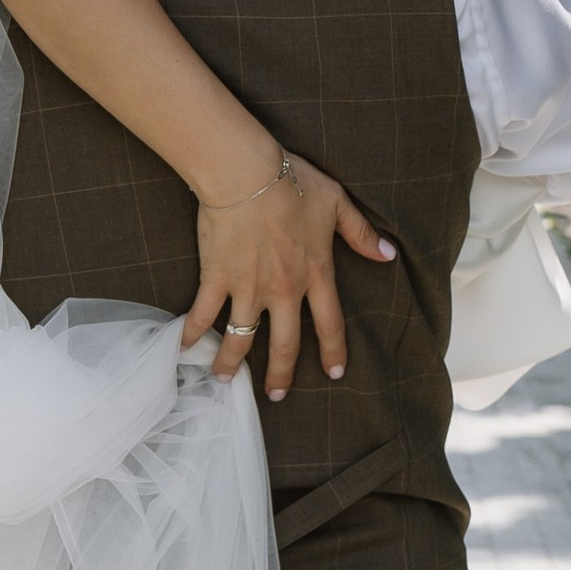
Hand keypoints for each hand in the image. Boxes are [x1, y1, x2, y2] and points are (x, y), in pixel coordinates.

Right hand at [182, 151, 396, 397]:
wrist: (247, 173)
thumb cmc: (293, 182)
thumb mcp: (338, 204)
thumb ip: (362, 233)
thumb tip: (388, 254)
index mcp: (315, 274)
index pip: (330, 324)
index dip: (334, 352)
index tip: (335, 374)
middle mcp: (283, 290)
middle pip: (285, 344)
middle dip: (280, 374)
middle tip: (276, 396)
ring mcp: (248, 287)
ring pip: (240, 338)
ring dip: (231, 363)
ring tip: (224, 379)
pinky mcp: (217, 278)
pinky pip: (202, 313)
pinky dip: (190, 333)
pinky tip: (183, 349)